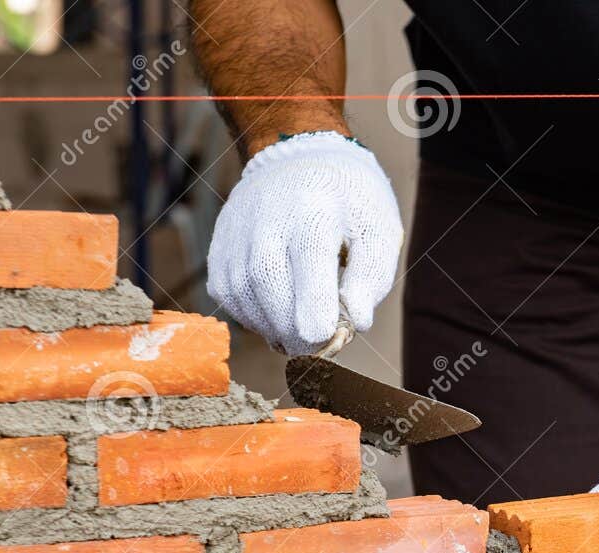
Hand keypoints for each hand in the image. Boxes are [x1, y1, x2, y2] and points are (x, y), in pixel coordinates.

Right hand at [208, 131, 402, 354]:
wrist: (298, 158)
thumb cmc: (348, 201)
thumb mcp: (379, 228)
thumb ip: (372, 276)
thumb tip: (356, 321)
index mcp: (313, 206)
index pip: (306, 257)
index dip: (313, 304)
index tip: (323, 336)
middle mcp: (265, 216)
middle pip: (269, 282)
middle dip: (293, 328)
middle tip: (317, 348)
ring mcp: (236, 233)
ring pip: (245, 295)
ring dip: (274, 328)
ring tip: (301, 334)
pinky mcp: (219, 250)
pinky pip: (230, 297)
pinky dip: (255, 318)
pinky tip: (278, 315)